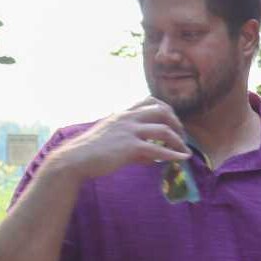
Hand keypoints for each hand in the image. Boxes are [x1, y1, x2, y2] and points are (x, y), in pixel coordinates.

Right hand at [51, 98, 189, 179]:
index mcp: (123, 114)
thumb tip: (154, 156)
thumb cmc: (93, 152)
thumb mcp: (115, 140)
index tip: (173, 122)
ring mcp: (129, 131)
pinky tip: (182, 159)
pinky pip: (158, 150)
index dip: (166, 109)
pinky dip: (173, 155)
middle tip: (182, 137)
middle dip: (177, 123)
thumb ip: (136, 144)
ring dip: (179, 141)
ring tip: (185, 151)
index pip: (150, 101)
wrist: (76, 159)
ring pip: (164, 130)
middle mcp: (128, 118)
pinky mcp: (130, 147)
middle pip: (162, 111)